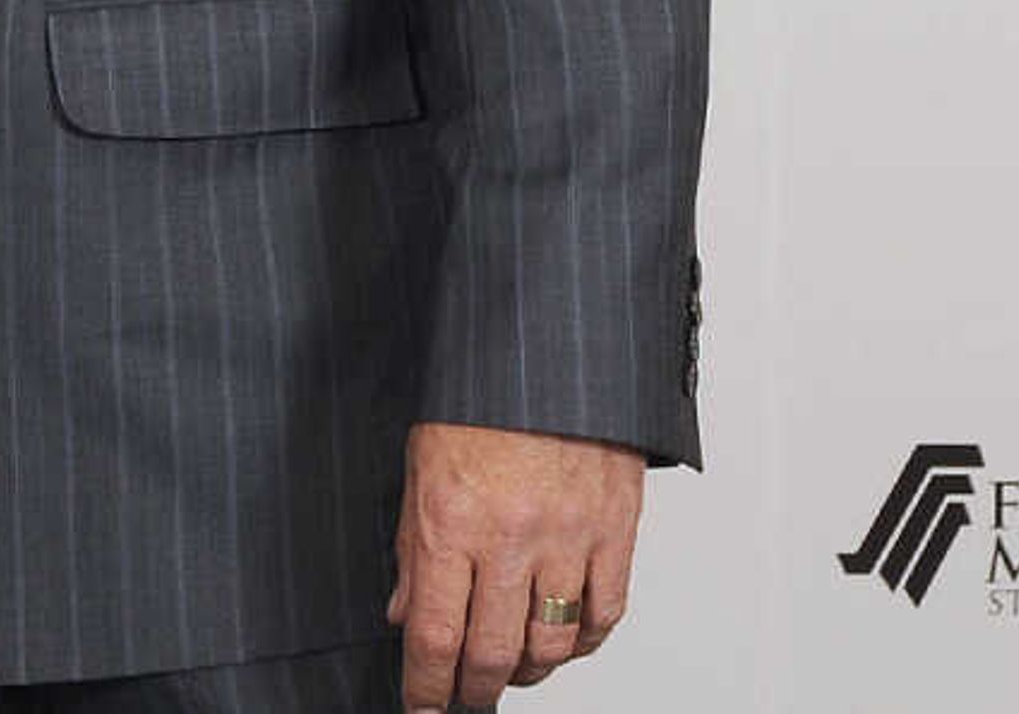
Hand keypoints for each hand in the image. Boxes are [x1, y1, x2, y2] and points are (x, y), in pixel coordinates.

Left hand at [387, 421, 641, 707]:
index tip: (421, 705)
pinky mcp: (614, 529)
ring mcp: (567, 535)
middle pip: (491, 654)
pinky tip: (563, 640)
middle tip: (464, 698)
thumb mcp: (419, 464)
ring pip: (551, 645)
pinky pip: (603, 614)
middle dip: (473, 692)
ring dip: (527, 672)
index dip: (425, 686)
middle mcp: (509, 535)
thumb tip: (403, 614)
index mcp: (450, 518)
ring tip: (510, 670)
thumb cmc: (479, 396)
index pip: (434, 634)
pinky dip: (583, 642)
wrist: (547, 340)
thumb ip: (411, 546)